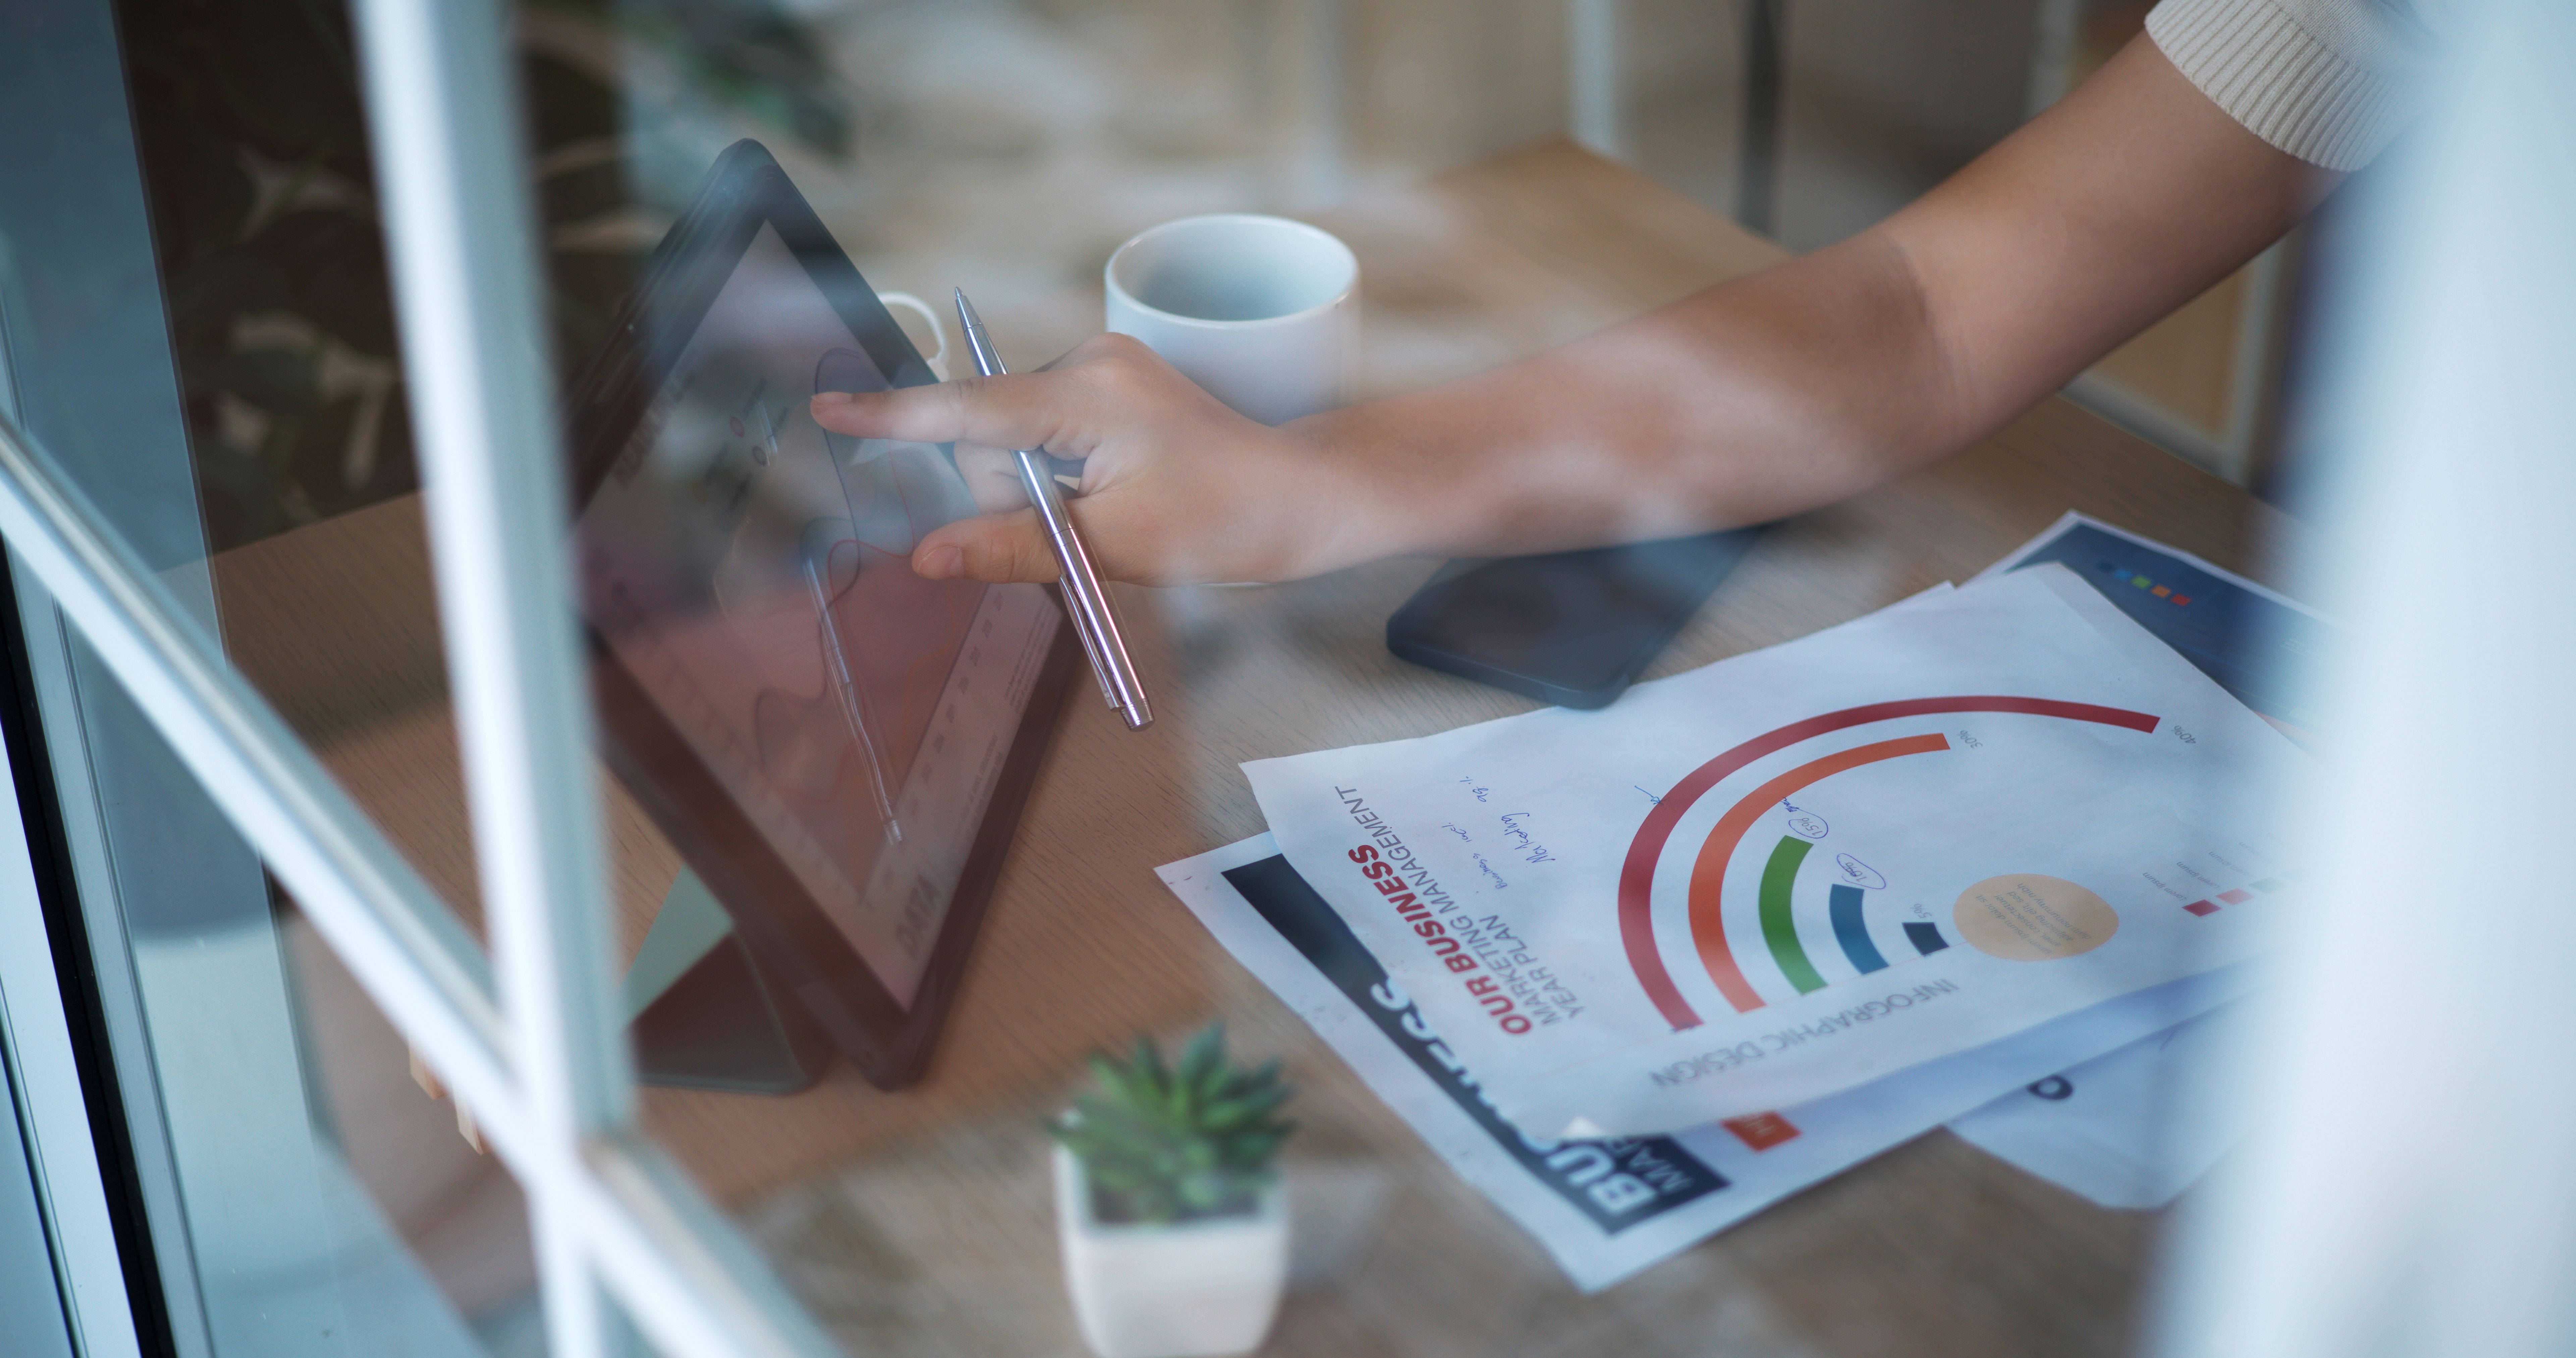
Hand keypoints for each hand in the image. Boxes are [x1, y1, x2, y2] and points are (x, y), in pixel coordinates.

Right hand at [811, 335, 1365, 585]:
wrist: (1302, 498)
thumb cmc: (1228, 522)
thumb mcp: (1117, 549)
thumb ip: (1016, 549)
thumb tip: (931, 559)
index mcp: (1089, 394)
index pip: (967, 409)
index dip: (893, 417)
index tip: (829, 409)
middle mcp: (1090, 364)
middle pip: (987, 439)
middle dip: (1014, 497)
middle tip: (1089, 532)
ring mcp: (1101, 370)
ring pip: (1013, 443)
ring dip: (1041, 494)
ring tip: (1112, 515)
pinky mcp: (1108, 387)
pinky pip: (1043, 435)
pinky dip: (1058, 477)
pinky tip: (1110, 495)